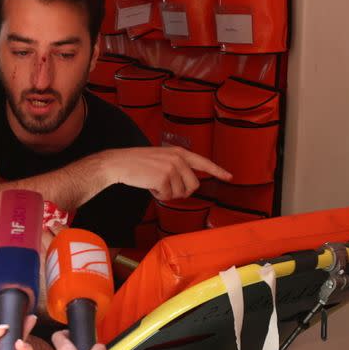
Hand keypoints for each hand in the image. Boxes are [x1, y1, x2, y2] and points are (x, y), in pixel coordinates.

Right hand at [99, 146, 231, 201]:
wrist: (119, 163)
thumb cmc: (138, 163)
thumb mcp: (162, 158)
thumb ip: (178, 167)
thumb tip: (188, 187)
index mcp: (179, 152)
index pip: (203, 162)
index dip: (218, 171)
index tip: (229, 177)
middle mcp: (178, 159)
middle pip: (193, 185)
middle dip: (181, 191)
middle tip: (166, 187)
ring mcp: (171, 168)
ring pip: (180, 193)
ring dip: (167, 193)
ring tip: (154, 182)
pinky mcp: (163, 179)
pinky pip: (168, 197)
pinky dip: (158, 195)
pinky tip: (149, 185)